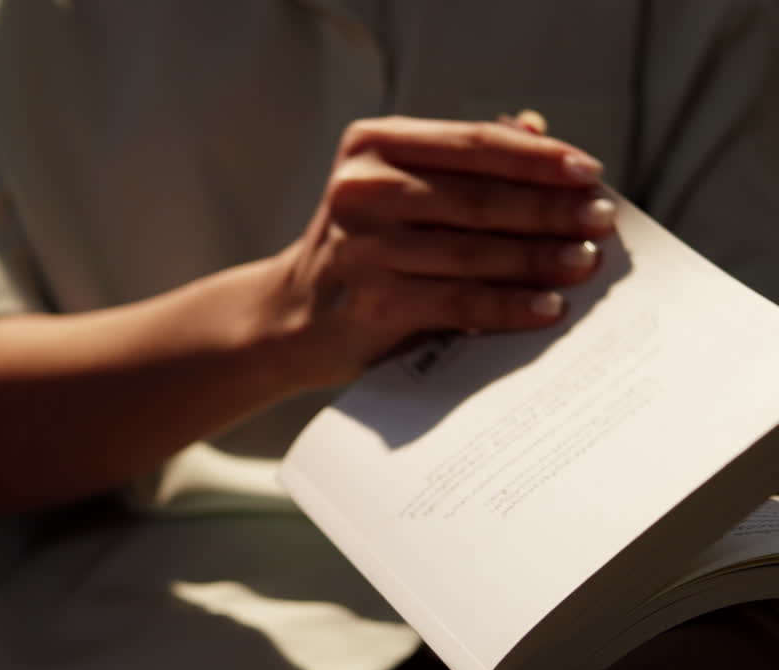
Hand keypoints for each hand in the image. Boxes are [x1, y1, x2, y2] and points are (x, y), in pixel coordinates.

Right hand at [255, 115, 611, 390]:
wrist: (291, 316)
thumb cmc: (363, 248)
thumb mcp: (397, 188)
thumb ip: (459, 161)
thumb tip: (538, 130)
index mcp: (371, 146)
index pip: (473, 144)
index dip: (538, 158)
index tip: (588, 172)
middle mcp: (362, 190)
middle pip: (479, 198)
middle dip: (550, 210)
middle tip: (601, 220)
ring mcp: (364, 248)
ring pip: (474, 251)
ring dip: (540, 259)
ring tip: (585, 263)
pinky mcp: (372, 303)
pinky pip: (459, 301)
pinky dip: (509, 305)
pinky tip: (547, 307)